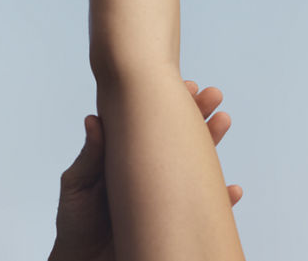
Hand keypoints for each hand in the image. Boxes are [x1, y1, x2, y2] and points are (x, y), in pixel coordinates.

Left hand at [49, 82, 241, 260]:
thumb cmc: (75, 223)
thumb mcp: (77, 185)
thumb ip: (90, 156)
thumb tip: (93, 118)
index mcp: (125, 156)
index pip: (150, 123)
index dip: (166, 104)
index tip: (185, 85)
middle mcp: (149, 170)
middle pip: (176, 136)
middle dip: (196, 114)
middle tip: (213, 94)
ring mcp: (163, 194)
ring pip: (193, 164)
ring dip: (211, 143)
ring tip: (223, 120)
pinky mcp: (173, 220)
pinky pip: (203, 209)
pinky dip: (221, 200)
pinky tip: (232, 189)